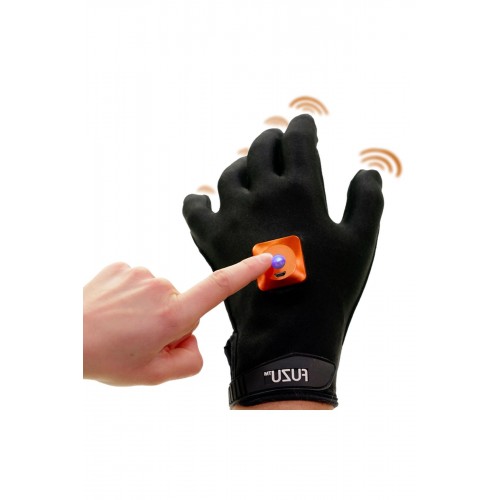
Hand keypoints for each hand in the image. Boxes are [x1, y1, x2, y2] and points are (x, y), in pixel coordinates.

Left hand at [83, 254, 271, 385]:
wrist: (62, 338)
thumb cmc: (105, 357)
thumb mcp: (153, 375)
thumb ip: (190, 362)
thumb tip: (194, 339)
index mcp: (173, 315)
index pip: (218, 287)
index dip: (245, 273)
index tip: (265, 259)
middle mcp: (161, 288)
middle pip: (184, 306)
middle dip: (171, 322)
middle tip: (141, 340)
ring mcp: (141, 273)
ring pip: (161, 294)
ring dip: (150, 309)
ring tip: (123, 326)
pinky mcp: (124, 265)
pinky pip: (141, 282)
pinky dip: (134, 296)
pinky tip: (115, 310)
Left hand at [183, 114, 383, 406]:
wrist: (287, 330)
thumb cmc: (329, 288)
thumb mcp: (361, 243)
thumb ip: (367, 201)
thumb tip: (366, 171)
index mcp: (301, 189)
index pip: (297, 141)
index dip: (302, 126)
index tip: (304, 123)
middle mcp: (262, 194)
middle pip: (260, 149)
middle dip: (271, 140)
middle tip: (277, 142)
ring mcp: (233, 215)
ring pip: (230, 174)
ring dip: (241, 166)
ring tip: (250, 170)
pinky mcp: (210, 238)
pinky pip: (195, 208)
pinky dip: (199, 200)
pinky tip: (208, 199)